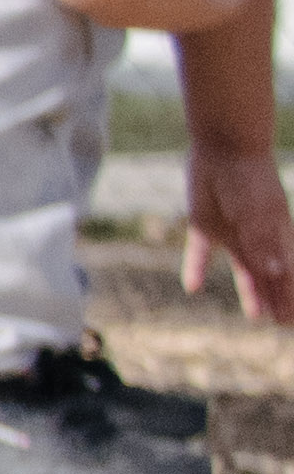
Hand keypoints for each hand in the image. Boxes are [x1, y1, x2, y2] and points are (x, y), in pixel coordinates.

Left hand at [194, 140, 293, 319]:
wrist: (224, 148)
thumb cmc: (248, 179)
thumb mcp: (258, 212)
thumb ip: (266, 241)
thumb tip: (276, 271)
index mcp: (277, 237)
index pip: (287, 274)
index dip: (290, 297)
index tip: (292, 322)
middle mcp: (257, 239)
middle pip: (270, 277)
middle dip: (278, 300)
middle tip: (283, 325)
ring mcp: (232, 233)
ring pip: (244, 271)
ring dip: (251, 293)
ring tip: (256, 316)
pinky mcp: (205, 226)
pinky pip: (200, 253)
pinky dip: (196, 269)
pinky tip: (191, 287)